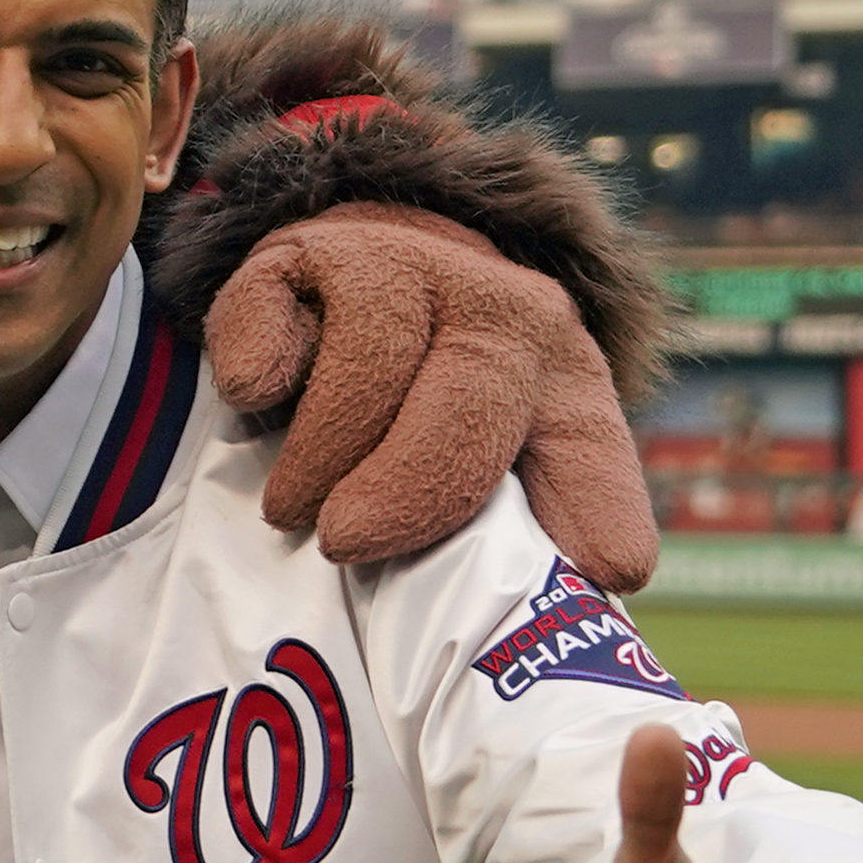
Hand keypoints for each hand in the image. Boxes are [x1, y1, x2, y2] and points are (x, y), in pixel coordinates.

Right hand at [205, 202, 659, 589]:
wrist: (355, 268)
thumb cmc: (423, 395)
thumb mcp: (493, 451)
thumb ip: (518, 526)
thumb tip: (556, 609)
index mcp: (559, 374)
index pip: (588, 446)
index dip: (598, 507)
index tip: (605, 569)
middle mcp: (497, 310)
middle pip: (469, 403)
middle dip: (409, 487)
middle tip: (345, 544)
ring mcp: (402, 269)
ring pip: (370, 360)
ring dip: (319, 451)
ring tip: (291, 508)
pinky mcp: (308, 253)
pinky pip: (276, 315)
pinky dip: (258, 370)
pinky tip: (257, 400)